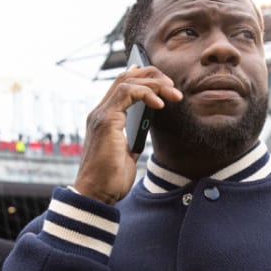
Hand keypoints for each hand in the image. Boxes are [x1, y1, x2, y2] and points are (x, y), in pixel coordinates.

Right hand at [73, 62, 181, 204]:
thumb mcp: (127, 153)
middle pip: (125, 77)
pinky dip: (146, 94)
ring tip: (173, 94)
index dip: (142, 78)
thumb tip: (146, 125)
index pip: (122, 86)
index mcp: (105, 119)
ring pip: (127, 81)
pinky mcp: (106, 121)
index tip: (164, 82)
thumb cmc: (111, 179)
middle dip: (152, 76)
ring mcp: (101, 115)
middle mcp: (100, 113)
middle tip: (173, 87)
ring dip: (154, 84)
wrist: (98, 194)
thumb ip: (133, 137)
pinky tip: (160, 105)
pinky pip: (127, 93)